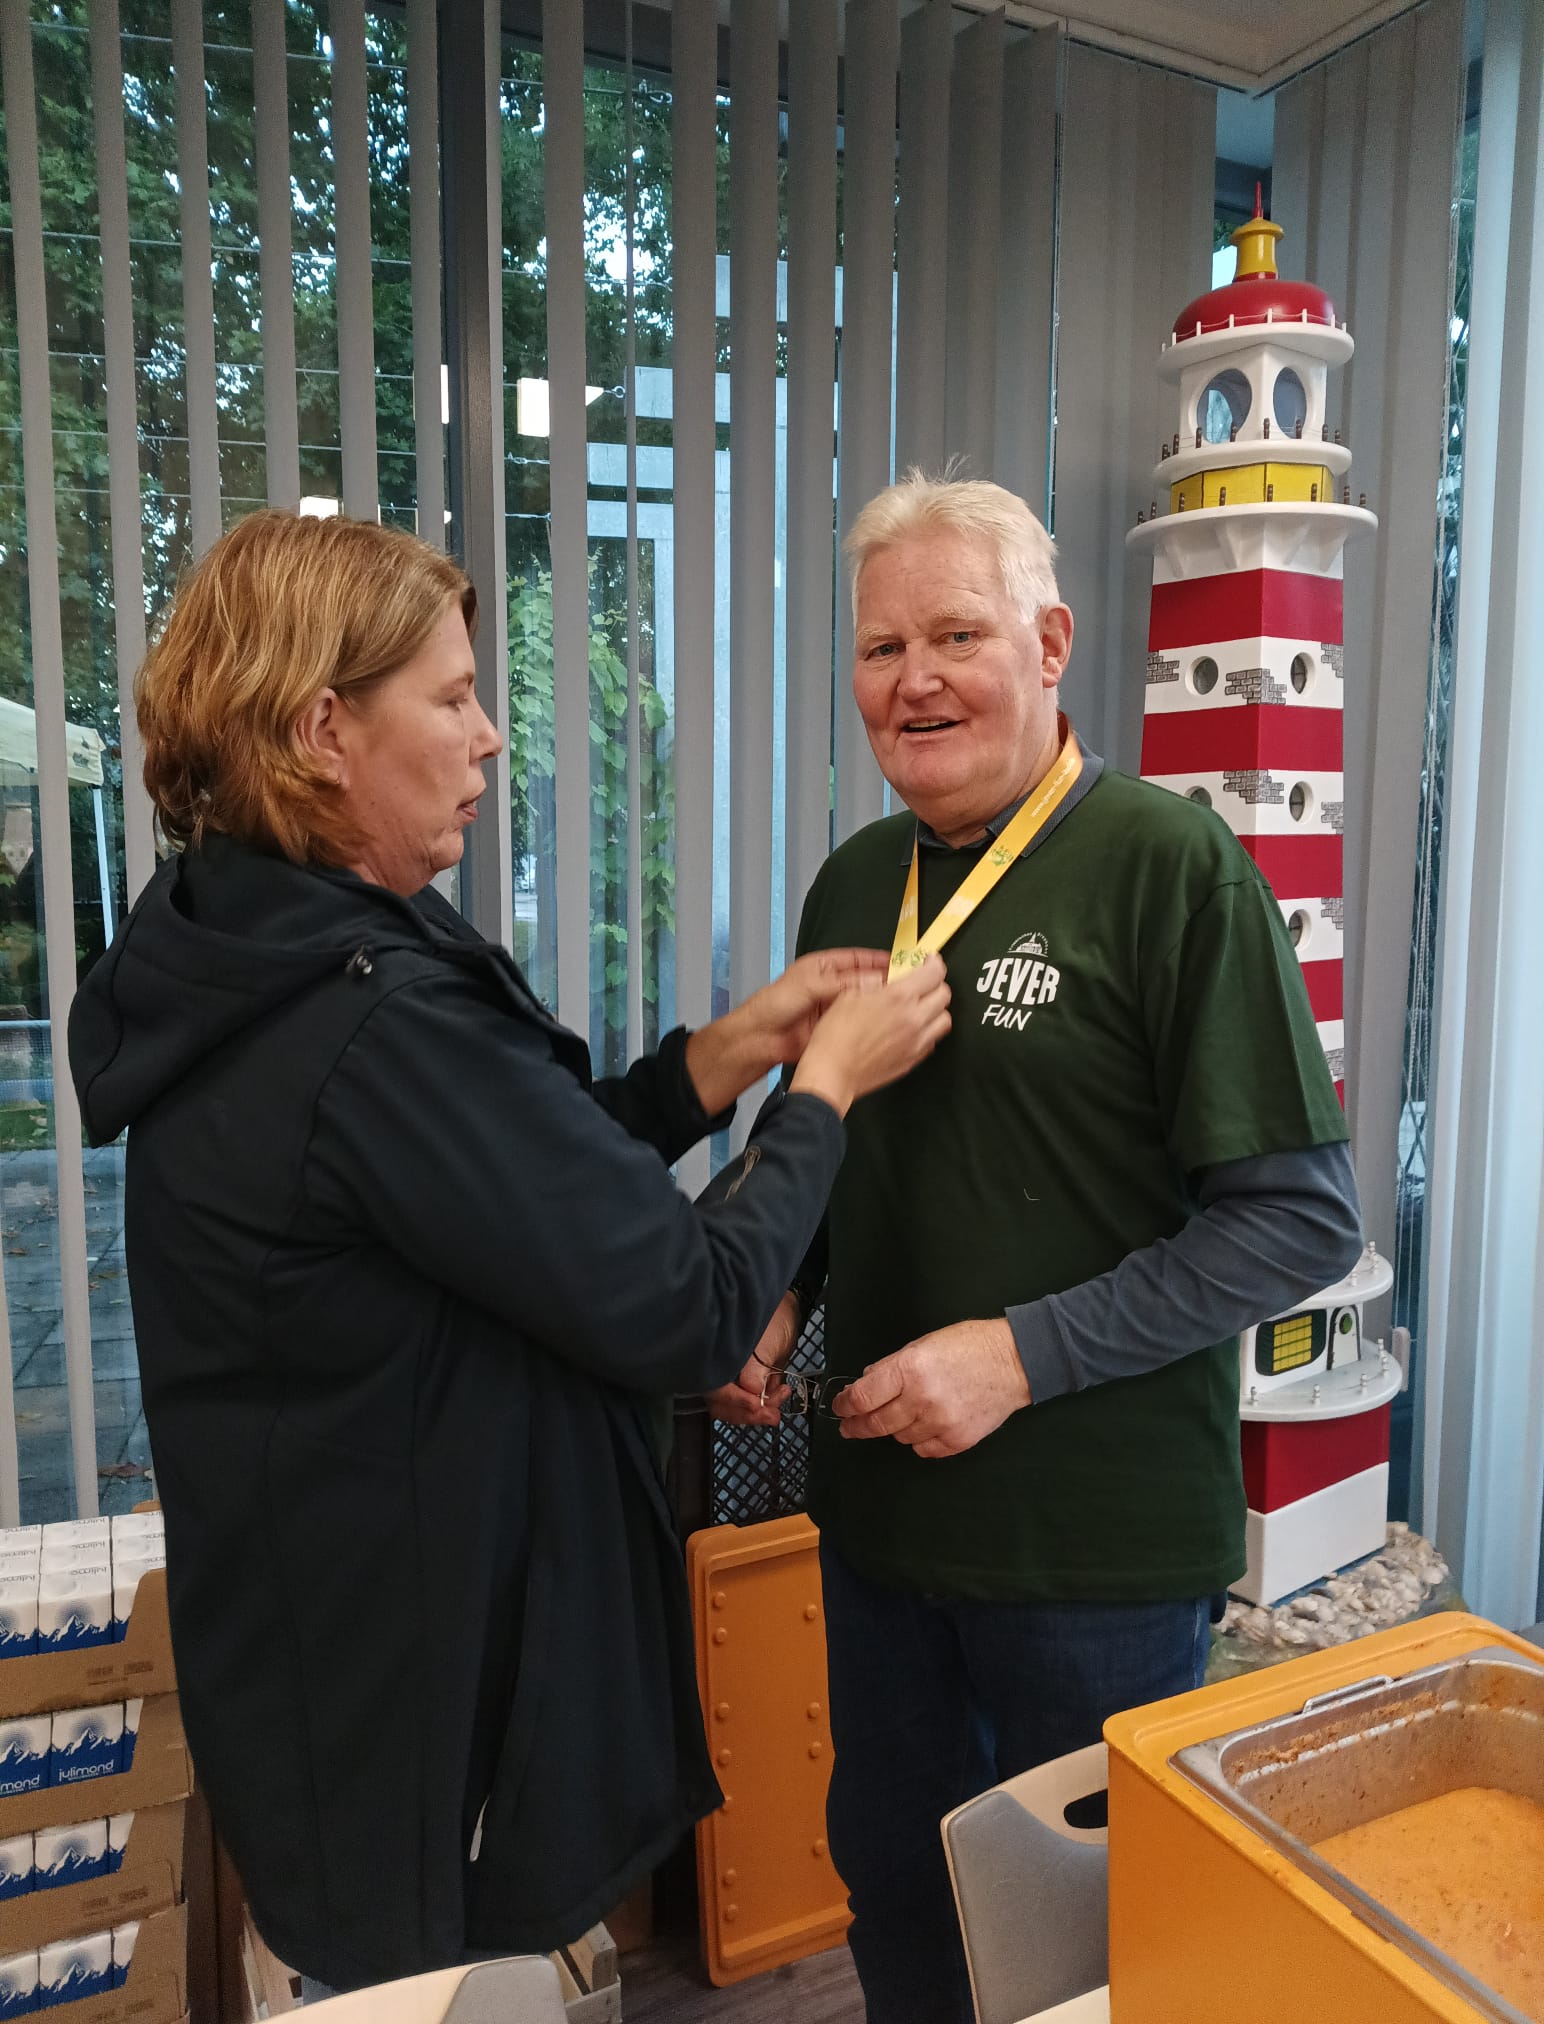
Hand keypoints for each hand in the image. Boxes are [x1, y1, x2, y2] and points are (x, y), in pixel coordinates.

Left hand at [686, 949, 890, 1113]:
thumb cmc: (777, 1003)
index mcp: (826, 966)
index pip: (860, 959)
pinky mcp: (838, 1028)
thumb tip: (877, 980)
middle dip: (887, 982)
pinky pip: (860, 1022)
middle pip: (867, 980)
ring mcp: (837, 1007)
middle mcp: (834, 984)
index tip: (905, 963)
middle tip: (912, 985)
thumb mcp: (810, 984)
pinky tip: (891, 1023)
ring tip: (907, 1004)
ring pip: (866, 1002)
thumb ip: (842, 982)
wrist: (760, 1038)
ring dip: (882, 1003)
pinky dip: (875, 1022)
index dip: (882, 960)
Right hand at [704, 1293, 801, 1426]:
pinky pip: (750, 1402)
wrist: (788, 1309)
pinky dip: (765, 1405)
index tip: (756, 1405)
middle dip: (747, 1413)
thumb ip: (756, 1368)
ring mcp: (734, 1378)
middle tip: (770, 1414)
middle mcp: (720, 1369)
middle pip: (722, 1405)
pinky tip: (780, 1394)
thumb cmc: (773, 1318)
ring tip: (779, 1401)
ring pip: (736, 1407)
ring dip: (758, 1411)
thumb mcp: (766, 1342)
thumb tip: (751, 1391)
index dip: (735, 1401)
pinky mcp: (748, 1383)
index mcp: (717, 1357)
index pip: (716, 1389)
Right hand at [790, 953, 950, 1116]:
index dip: (934, 963)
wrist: (833, 1072)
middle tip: (922, 984)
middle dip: (935, 984)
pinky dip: (928, 1031)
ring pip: (944, 1019)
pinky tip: (911, 1029)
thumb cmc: (836, 1035)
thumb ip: (877, 983)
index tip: (929, 962)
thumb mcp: (850, 995)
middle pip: (944, 994)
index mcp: (899, 997)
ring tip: (920, 1007)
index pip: (934, 973)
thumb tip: (889, 978)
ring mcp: (917, 1041)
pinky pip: (933, 1040)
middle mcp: (914, 1018)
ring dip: (936, 1009)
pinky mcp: (914, 1059)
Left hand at [832, 1319, 1030, 1458]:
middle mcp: (920, 1399)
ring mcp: (940, 1423)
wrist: (1014, 1362)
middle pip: (876, 1423)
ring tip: (901, 1415)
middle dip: (857, 1426)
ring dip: (894, 1428)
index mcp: (909, 1369)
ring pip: (900, 1437)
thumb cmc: (968, 1345)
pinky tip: (923, 1427)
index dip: (845, 1404)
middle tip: (849, 1427)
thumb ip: (892, 1366)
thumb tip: (866, 1383)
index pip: (863, 1396)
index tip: (840, 1407)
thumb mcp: (923, 1344)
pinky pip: (924, 1450)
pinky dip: (918, 1440)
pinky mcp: (957, 1441)